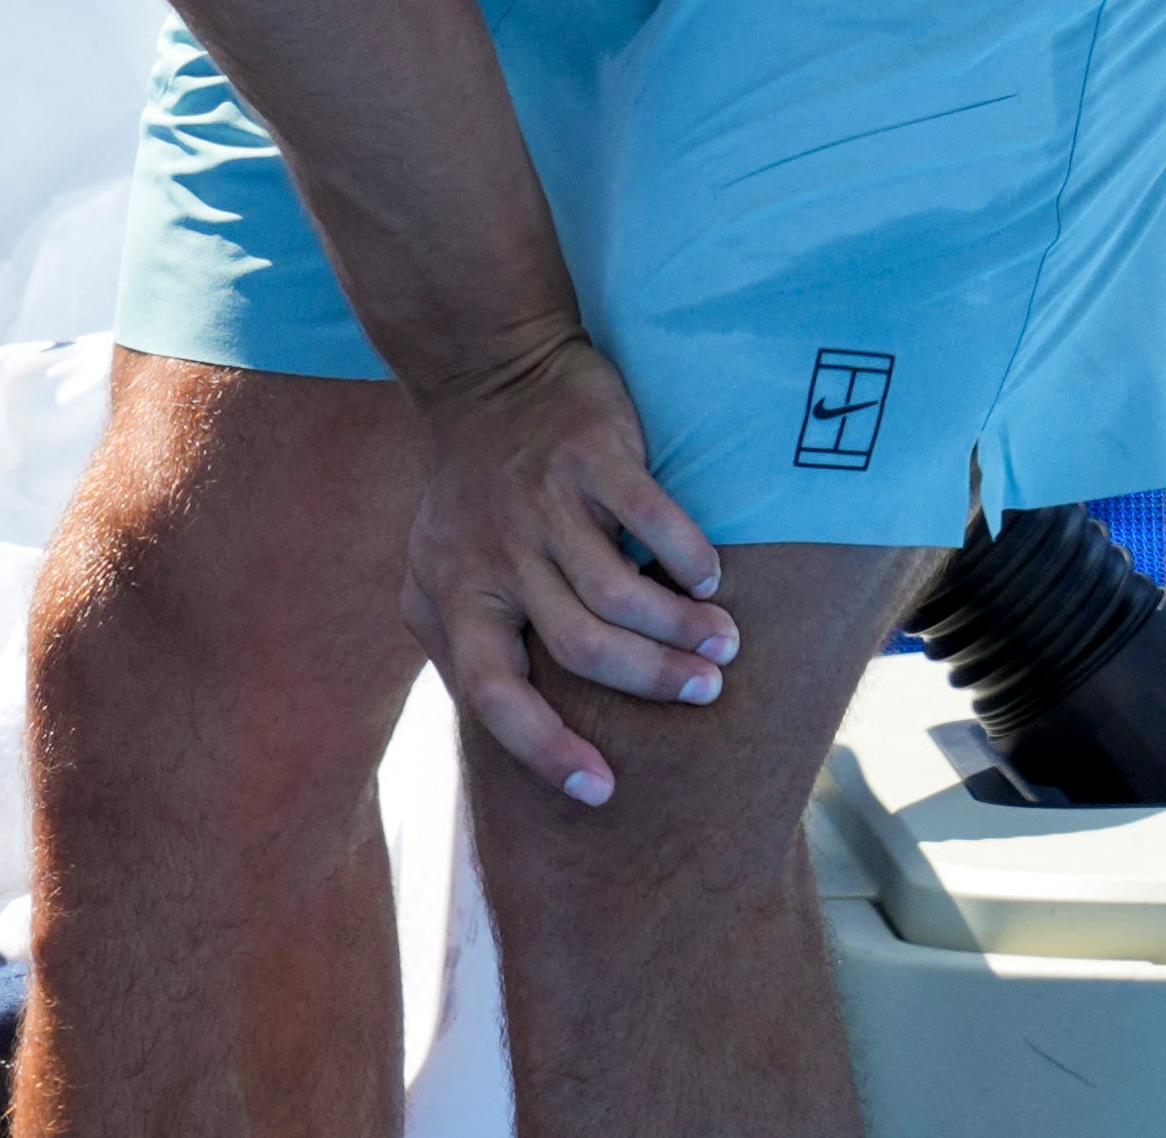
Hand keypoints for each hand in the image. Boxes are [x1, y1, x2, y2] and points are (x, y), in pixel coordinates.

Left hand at [401, 333, 736, 805]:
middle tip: (703, 691)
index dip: (543, 747)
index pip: (490, 693)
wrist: (485, 375)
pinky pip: (651, 518)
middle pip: (579, 647)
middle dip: (650, 680)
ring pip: (620, 592)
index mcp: (452, 596)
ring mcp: (540, 503)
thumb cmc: (474, 495)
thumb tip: (513, 736)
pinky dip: (688, 558)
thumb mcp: (443, 570)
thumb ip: (471, 641)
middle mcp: (492, 555)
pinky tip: (710, 578)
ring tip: (721, 644)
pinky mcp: (587, 454)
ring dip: (682, 629)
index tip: (601, 791)